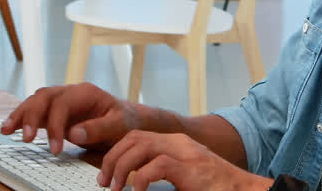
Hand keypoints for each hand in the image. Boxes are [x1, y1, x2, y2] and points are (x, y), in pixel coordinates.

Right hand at [0, 83, 142, 154]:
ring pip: (35, 101)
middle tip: (26, 139)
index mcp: (86, 92)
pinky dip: (21, 118)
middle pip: (44, 96)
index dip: (55, 125)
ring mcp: (61, 101)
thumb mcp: (119, 125)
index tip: (55, 149)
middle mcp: (70, 92)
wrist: (127, 119)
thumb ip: (99, 129)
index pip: (62, 103)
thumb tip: (73, 134)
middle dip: (31, 116)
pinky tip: (9, 128)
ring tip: (6, 130)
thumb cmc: (124, 121)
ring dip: (20, 115)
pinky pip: (35, 112)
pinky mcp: (56, 112)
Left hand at [98, 130, 270, 190]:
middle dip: (113, 158)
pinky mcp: (191, 167)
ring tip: (116, 188)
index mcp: (177, 145)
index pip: (138, 137)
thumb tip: (136, 186)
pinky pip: (157, 166)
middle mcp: (180, 143)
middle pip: (134, 137)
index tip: (106, 174)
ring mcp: (186, 153)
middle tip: (105, 182)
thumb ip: (163, 176)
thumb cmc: (216, 189)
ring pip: (141, 146)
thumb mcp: (184, 179)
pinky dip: (140, 179)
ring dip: (121, 167)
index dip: (117, 153)